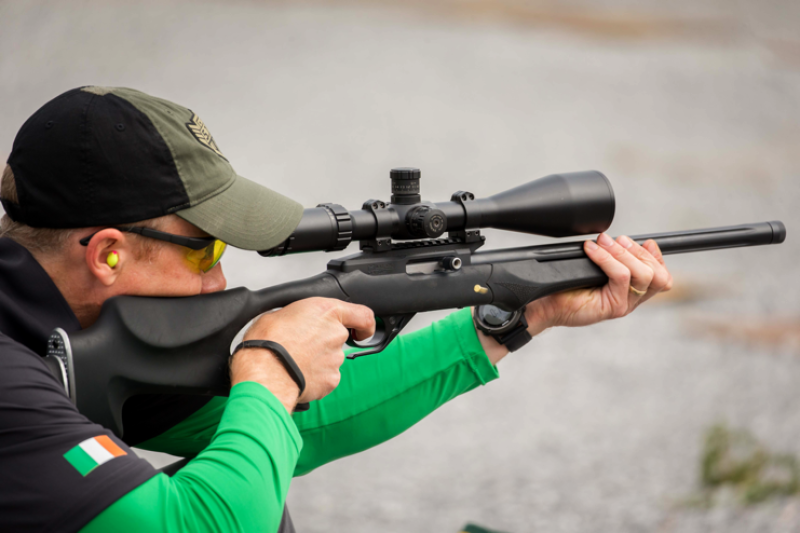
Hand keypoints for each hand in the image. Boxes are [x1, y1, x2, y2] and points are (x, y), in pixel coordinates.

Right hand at [230, 298, 374, 411]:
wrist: (264, 372)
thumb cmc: (267, 342)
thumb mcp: (279, 313)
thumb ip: (300, 316)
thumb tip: (297, 322)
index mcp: (326, 311)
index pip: (363, 315)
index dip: (364, 325)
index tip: (360, 331)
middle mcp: (336, 334)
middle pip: (340, 338)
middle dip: (324, 343)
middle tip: (301, 346)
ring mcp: (336, 359)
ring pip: (331, 359)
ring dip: (318, 361)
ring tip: (294, 362)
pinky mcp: (331, 380)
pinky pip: (327, 378)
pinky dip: (316, 378)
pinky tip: (298, 375)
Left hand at [477, 233, 672, 363]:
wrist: (543, 305)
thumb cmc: (564, 286)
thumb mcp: (592, 268)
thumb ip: (611, 258)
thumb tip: (619, 239)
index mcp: (631, 292)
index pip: (662, 278)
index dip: (657, 257)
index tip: (645, 241)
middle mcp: (631, 301)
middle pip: (657, 275)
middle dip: (637, 251)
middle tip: (615, 239)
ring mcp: (623, 305)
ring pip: (642, 275)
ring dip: (623, 252)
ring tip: (602, 242)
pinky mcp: (611, 308)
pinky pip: (620, 276)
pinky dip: (606, 258)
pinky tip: (591, 250)